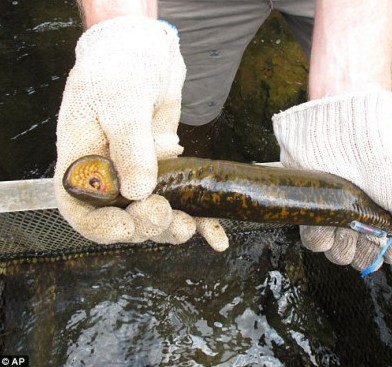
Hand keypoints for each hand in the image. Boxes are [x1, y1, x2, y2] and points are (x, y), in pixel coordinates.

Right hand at [54, 16, 227, 250]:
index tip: (125, 228)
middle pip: (122, 217)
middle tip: (165, 214)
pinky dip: (200, 218)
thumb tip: (139, 190)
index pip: (80, 208)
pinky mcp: (168, 171)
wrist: (145, 52)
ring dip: (172, 227)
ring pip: (154, 215)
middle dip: (145, 224)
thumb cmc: (119, 68)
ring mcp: (140, 175)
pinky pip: (181, 201)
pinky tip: (216, 234)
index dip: (100, 226)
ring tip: (191, 226)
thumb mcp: (121, 102)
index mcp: (82, 160)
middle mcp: (109, 175)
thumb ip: (130, 145)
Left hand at [273, 91, 391, 276]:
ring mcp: (333, 214)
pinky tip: (327, 219)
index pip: (387, 252)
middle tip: (365, 231)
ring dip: (341, 245)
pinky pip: (312, 240)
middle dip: (364, 251)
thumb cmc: (376, 154)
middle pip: (359, 256)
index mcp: (383, 214)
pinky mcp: (310, 208)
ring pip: (335, 252)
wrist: (339, 125)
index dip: (390, 255)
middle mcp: (358, 217)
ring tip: (344, 222)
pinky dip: (319, 235)